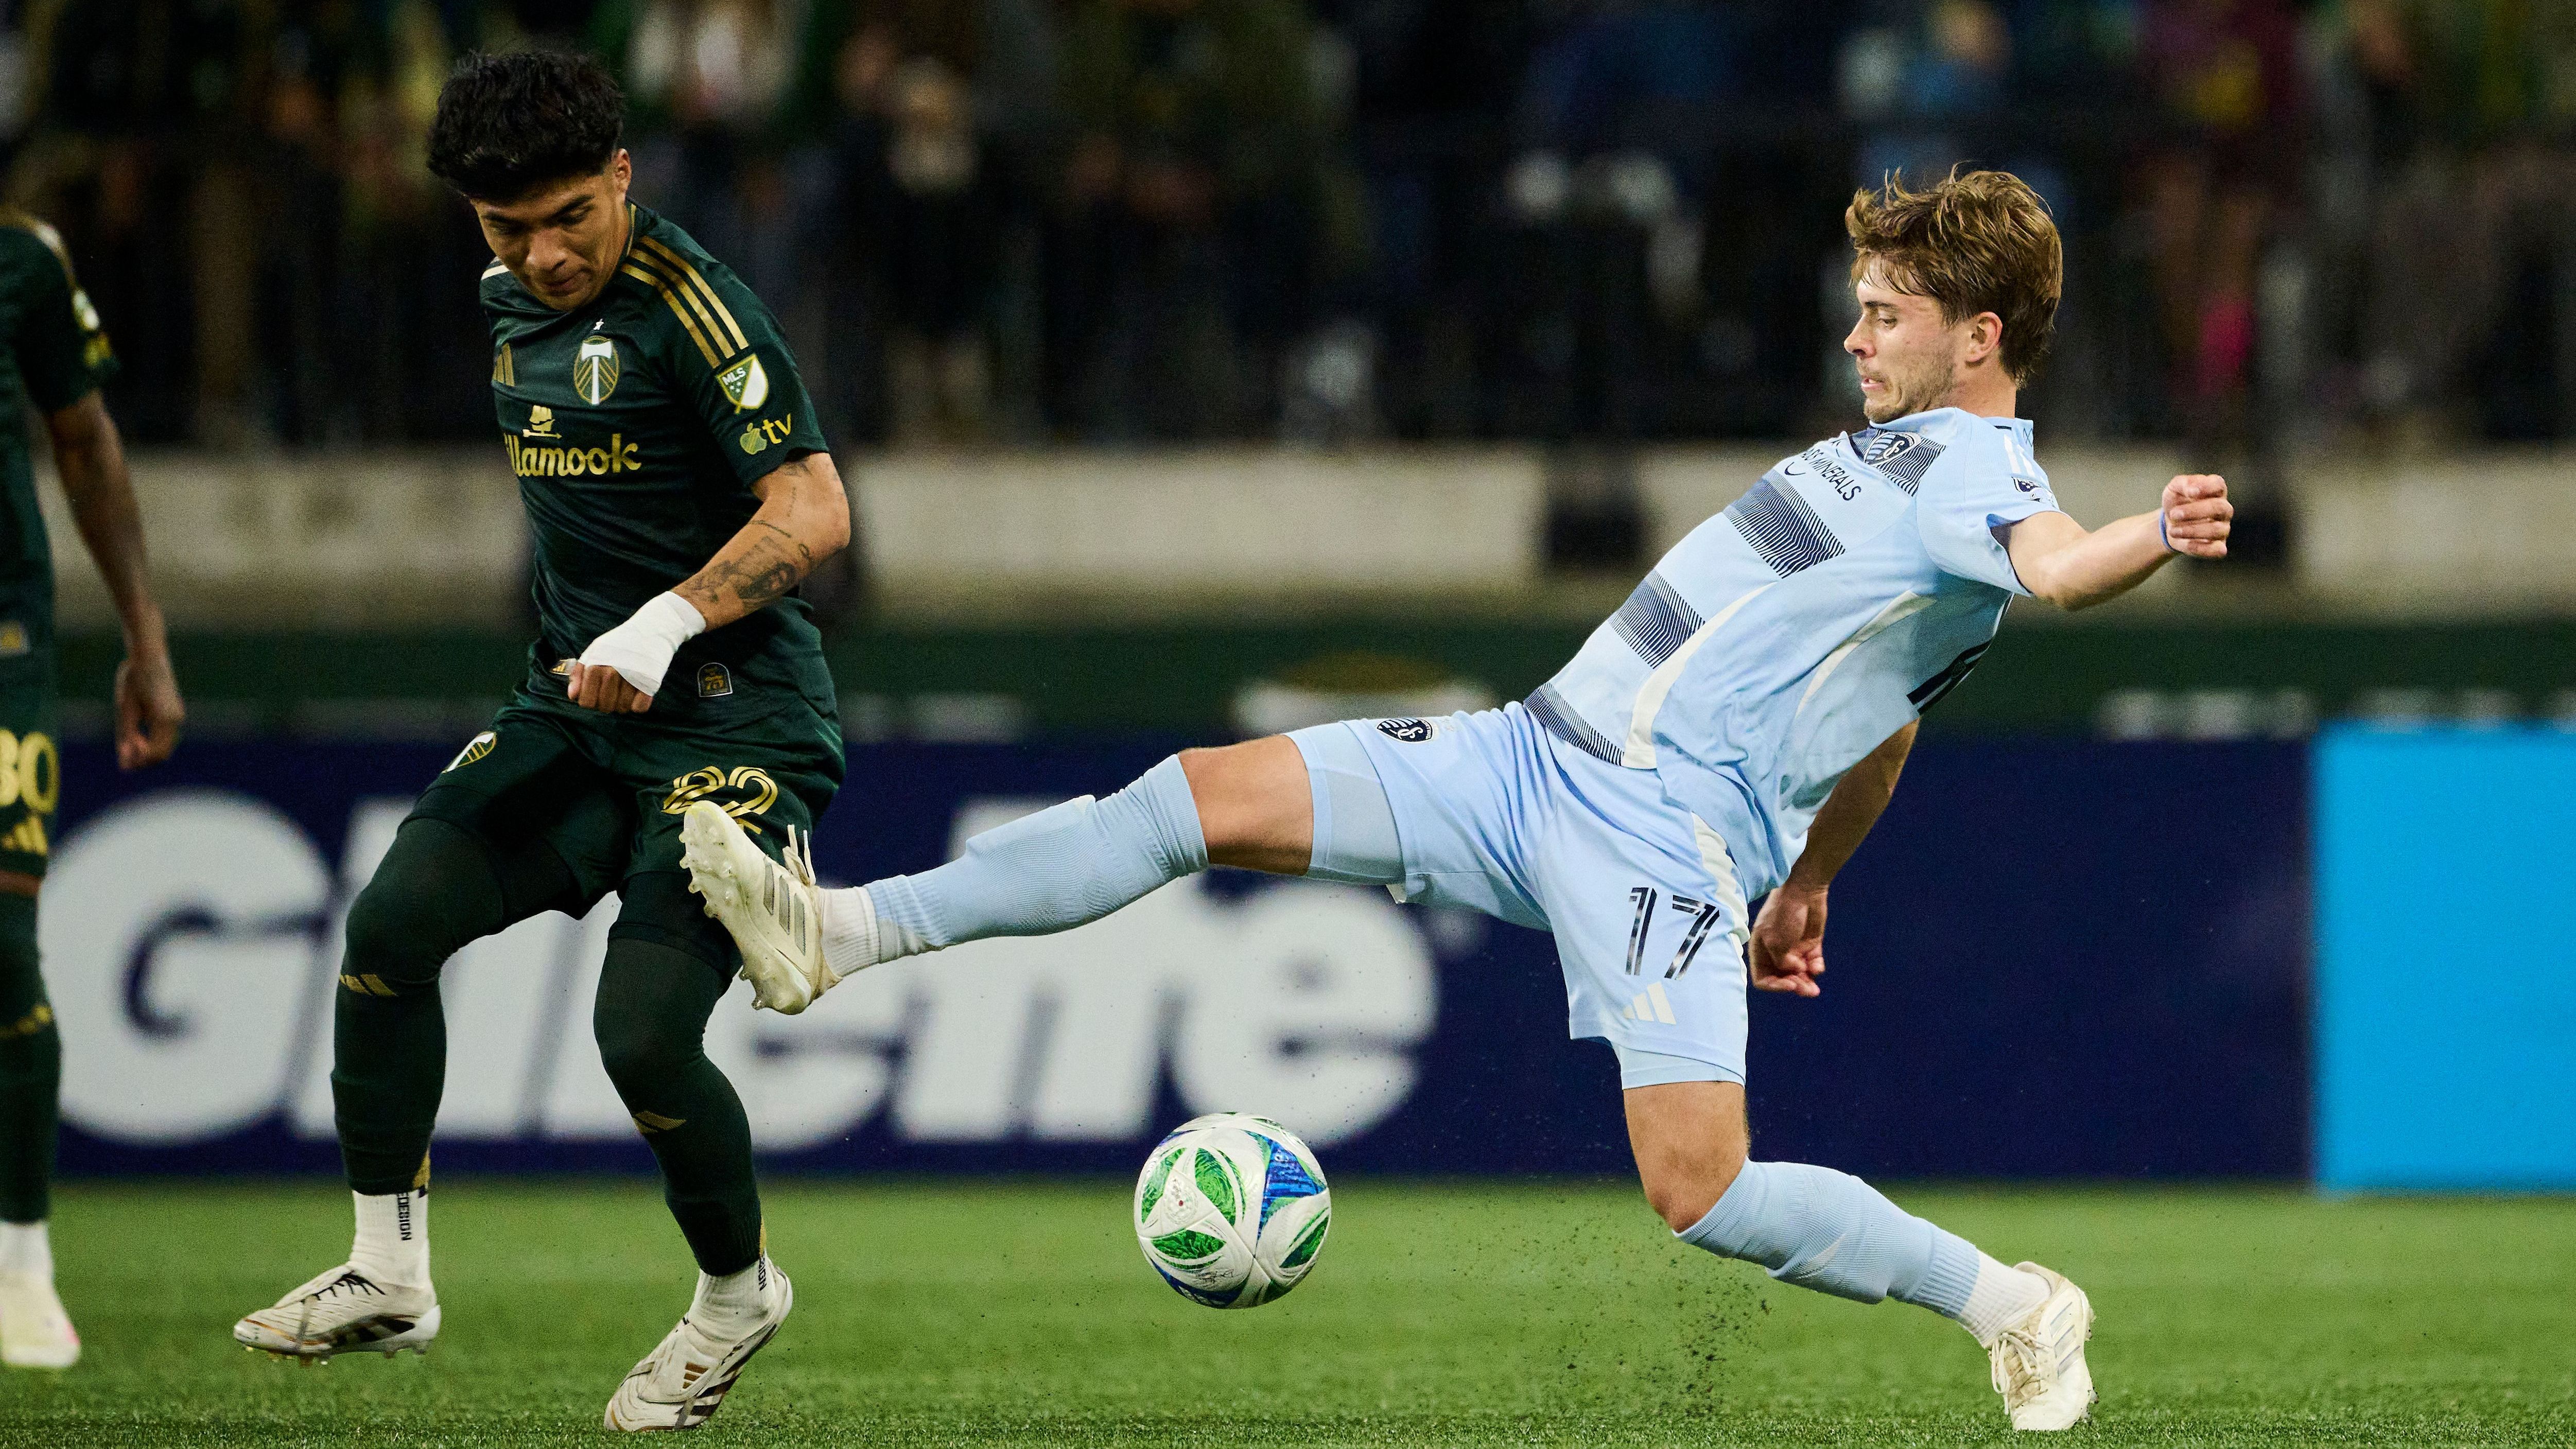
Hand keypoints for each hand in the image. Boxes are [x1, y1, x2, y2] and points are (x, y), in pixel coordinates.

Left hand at [113, 649, 182, 768]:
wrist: (148, 656)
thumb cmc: (132, 680)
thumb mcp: (125, 709)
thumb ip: (127, 735)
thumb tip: (125, 761)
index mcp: (164, 719)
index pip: (155, 753)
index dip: (139, 761)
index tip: (123, 762)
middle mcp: (176, 720)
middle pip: (163, 753)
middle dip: (144, 759)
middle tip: (124, 759)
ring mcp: (177, 715)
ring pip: (165, 745)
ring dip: (149, 751)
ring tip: (129, 747)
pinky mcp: (174, 710)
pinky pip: (166, 734)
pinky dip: (153, 741)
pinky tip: (138, 736)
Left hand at [570, 592, 705, 713]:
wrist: (652, 629)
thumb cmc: (619, 643)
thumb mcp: (595, 651)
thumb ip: (579, 673)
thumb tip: (573, 696)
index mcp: (595, 665)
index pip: (586, 702)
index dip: (591, 702)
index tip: (597, 693)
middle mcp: (612, 671)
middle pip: (605, 707)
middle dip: (607, 704)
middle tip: (614, 692)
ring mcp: (631, 677)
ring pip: (623, 709)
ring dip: (624, 704)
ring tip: (627, 690)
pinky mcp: (650, 682)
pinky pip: (639, 708)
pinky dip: (639, 704)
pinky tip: (638, 693)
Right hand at [1749, 883, 1827, 997]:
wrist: (1805, 891)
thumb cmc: (1784, 913)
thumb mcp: (1776, 941)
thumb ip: (1781, 961)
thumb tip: (1793, 971)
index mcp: (1761, 951)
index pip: (1762, 978)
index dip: (1774, 986)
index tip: (1789, 984)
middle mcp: (1776, 953)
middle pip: (1782, 979)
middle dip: (1794, 986)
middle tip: (1807, 990)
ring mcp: (1794, 950)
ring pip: (1799, 975)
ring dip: (1806, 982)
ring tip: (1815, 989)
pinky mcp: (1810, 945)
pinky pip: (1813, 964)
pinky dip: (1816, 968)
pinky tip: (1818, 965)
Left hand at [2160, 474, 2231, 558]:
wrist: (2169, 524)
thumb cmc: (2176, 502)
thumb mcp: (2174, 488)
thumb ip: (2184, 483)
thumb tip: (2193, 489)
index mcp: (2215, 491)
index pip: (2219, 485)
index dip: (2206, 487)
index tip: (2189, 493)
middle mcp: (2223, 509)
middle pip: (2219, 507)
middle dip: (2195, 511)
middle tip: (2174, 514)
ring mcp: (2223, 527)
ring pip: (2216, 529)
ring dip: (2192, 530)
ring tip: (2173, 530)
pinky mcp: (2218, 545)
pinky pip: (2216, 549)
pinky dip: (2200, 547)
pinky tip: (2185, 543)